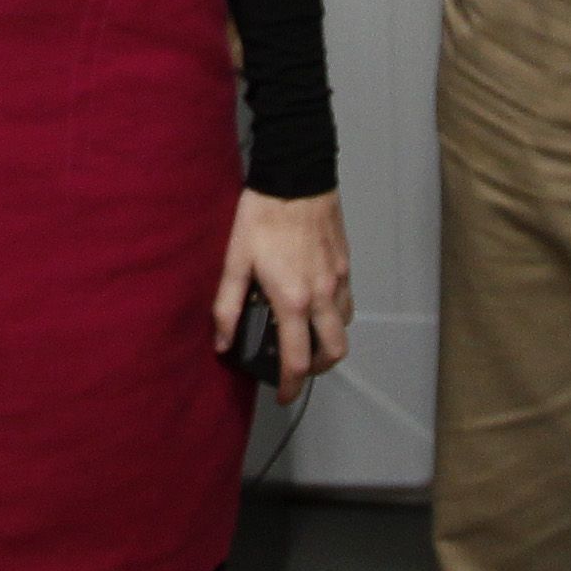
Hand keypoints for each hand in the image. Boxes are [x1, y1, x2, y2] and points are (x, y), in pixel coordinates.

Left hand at [214, 188, 353, 405]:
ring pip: (345, 326)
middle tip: (297, 367)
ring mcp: (338, 278)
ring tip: (305, 334)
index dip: (291, 386)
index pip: (298, 359)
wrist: (295, 174)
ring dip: (328, 340)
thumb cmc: (262, 215)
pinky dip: (335, 313)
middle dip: (317, 368)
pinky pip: (347, 300)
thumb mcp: (235, 260)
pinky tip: (314, 302)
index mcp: (292, 299)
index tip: (284, 396)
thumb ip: (227, 306)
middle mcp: (322, 294)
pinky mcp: (344, 262)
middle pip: (334, 351)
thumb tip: (222, 343)